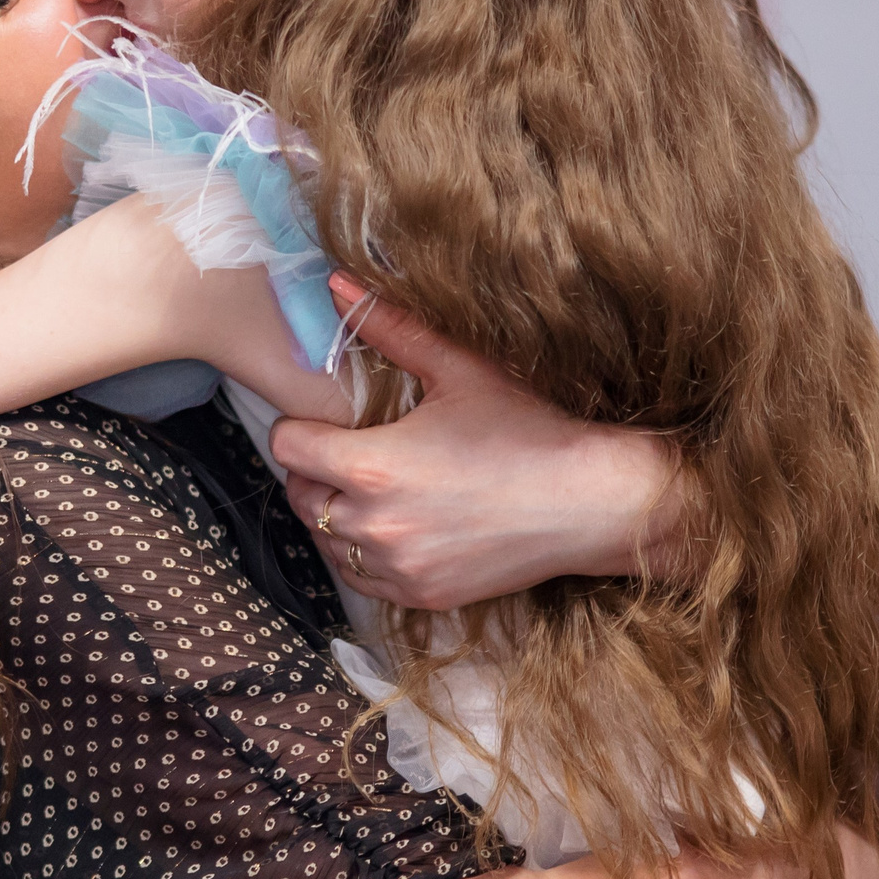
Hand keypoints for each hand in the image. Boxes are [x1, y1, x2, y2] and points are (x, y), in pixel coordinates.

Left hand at [272, 276, 682, 609]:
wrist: (590, 502)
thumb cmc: (527, 430)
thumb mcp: (458, 369)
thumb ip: (391, 328)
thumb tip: (337, 284)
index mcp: (373, 466)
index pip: (288, 448)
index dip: (301, 428)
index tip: (324, 423)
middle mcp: (374, 524)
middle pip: (300, 495)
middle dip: (315, 470)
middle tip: (351, 451)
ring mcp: (397, 567)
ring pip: (325, 540)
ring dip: (336, 513)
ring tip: (373, 488)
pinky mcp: (421, 595)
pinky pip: (359, 578)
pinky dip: (363, 554)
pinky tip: (393, 527)